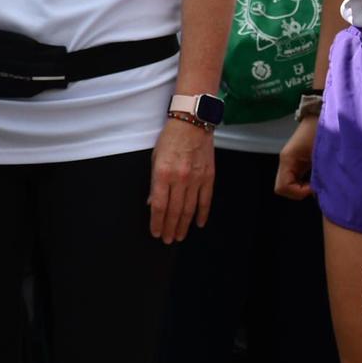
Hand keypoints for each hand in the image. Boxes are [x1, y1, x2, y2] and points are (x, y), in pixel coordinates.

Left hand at [149, 115, 214, 242]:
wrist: (192, 122)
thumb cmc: (170, 138)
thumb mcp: (155, 158)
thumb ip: (155, 183)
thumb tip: (153, 203)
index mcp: (163, 173)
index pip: (159, 206)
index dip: (157, 222)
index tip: (156, 232)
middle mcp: (180, 179)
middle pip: (174, 211)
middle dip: (170, 228)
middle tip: (168, 240)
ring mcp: (196, 178)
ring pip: (189, 208)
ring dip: (184, 225)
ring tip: (180, 236)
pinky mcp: (208, 176)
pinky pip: (206, 199)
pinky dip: (202, 213)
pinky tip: (198, 223)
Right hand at [274, 116, 315, 198]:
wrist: (322, 114)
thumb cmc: (322, 130)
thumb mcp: (321, 152)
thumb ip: (319, 173)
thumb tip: (320, 191)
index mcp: (287, 159)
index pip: (283, 187)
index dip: (298, 192)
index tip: (314, 187)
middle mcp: (285, 162)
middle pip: (284, 188)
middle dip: (299, 192)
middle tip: (316, 186)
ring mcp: (290, 161)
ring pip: (289, 184)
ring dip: (302, 188)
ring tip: (318, 182)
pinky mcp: (297, 161)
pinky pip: (295, 178)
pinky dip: (304, 182)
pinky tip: (317, 177)